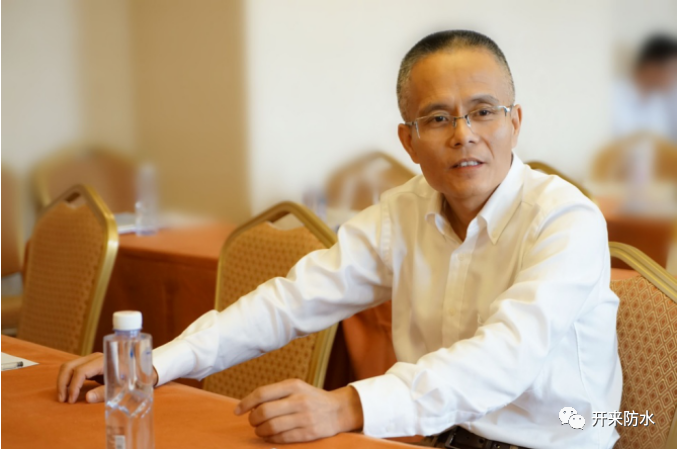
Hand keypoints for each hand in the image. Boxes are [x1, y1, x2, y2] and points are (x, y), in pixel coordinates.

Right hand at [57, 353, 158, 403]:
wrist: (139, 371)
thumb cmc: (132, 380)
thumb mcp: (120, 388)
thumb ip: (104, 393)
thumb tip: (87, 398)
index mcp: (103, 361)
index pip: (80, 371)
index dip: (73, 386)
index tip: (71, 401)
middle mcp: (95, 357)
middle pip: (69, 366)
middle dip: (63, 383)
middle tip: (62, 400)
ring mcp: (91, 359)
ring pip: (68, 366)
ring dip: (63, 381)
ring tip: (63, 397)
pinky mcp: (89, 364)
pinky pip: (72, 369)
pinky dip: (67, 379)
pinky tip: (68, 391)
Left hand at [234, 379, 363, 443]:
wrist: (339, 410)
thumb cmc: (311, 398)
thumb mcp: (296, 387)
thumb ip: (276, 394)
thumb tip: (250, 406)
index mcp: (293, 385)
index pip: (262, 393)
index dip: (246, 403)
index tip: (237, 411)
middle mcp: (299, 400)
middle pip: (264, 412)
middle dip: (253, 419)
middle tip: (252, 422)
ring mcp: (304, 417)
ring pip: (271, 427)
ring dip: (260, 431)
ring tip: (260, 430)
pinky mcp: (308, 433)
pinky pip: (282, 438)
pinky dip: (271, 439)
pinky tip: (270, 436)